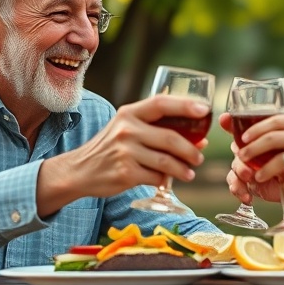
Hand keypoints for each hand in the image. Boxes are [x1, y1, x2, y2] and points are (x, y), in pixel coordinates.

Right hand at [37, 96, 209, 213]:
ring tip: (190, 173)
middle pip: (170, 137)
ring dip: (183, 169)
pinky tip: (167, 181)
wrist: (79, 170)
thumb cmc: (110, 148)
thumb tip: (199, 139)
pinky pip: (156, 177)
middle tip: (200, 157)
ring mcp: (125, 152)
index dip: (185, 105)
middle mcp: (127, 130)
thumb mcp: (126, 129)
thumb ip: (156, 129)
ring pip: (166, 161)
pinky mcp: (126, 173)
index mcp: (129, 113)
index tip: (204, 110)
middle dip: (191, 150)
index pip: (161, 103)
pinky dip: (164, 180)